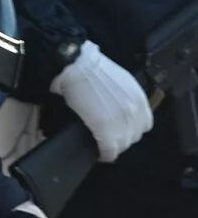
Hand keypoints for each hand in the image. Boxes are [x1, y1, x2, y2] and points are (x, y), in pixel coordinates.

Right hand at [50, 41, 152, 161]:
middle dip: (121, 137)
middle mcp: (135, 113)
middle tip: (107, 134)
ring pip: (122, 145)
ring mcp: (123, 123)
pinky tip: (99, 153)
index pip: (143, 125)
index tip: (119, 129)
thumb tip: (113, 107)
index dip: (130, 128)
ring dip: (113, 145)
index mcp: (139, 100)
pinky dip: (105, 154)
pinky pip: (109, 151)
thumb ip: (122, 96)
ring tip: (101, 142)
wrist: (75, 64)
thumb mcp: (116, 80)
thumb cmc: (90, 67)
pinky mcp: (107, 131)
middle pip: (133, 136)